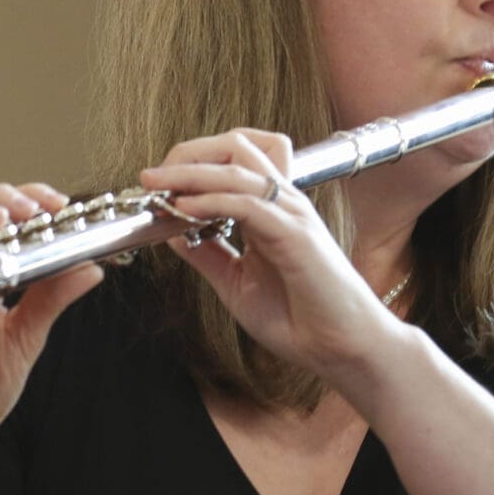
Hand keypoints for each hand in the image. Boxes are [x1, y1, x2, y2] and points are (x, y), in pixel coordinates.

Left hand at [138, 130, 396, 381]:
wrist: (340, 349)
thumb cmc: (300, 320)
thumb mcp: (235, 283)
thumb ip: (207, 255)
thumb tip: (173, 233)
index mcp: (269, 210)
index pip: (232, 159)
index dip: (190, 163)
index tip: (156, 187)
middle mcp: (282, 203)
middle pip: (236, 145)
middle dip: (188, 153)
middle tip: (153, 178)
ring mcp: (291, 215)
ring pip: (239, 166)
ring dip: (190, 172)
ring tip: (158, 185)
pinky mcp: (296, 236)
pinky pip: (249, 203)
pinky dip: (213, 200)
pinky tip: (186, 210)